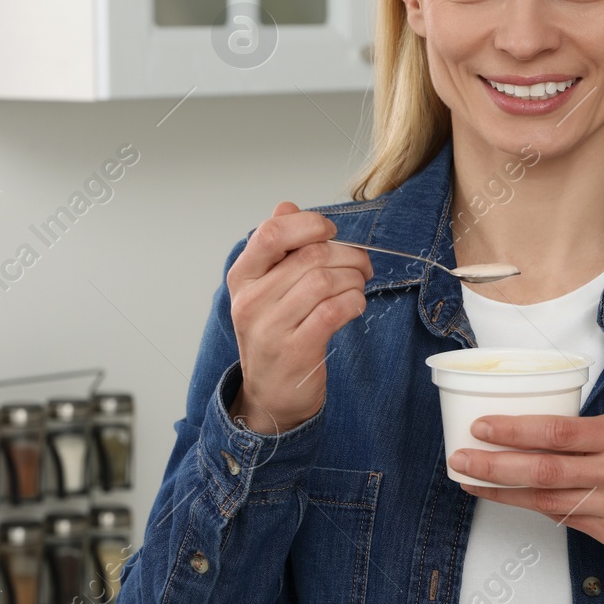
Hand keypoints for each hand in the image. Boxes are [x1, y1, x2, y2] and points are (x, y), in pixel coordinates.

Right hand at [225, 201, 372, 434]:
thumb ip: (278, 248)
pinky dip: (354, 302)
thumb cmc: (274, 335)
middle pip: (309, 257)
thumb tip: (287, 207)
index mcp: (242, 277)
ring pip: (325, 281)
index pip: (272, 233)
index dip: (309, 224)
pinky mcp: (296, 351)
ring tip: (358, 285)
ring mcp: (271, 328)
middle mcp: (251, 301)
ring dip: (354, 279)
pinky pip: (334, 311)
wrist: (269, 396)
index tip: (329, 232)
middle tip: (361, 264)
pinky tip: (355, 305)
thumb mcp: (266, 289)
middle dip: (347, 255)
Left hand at [448, 413, 603, 560]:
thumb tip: (534, 431)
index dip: (515, 430)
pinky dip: (538, 507)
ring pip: (547, 502)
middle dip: (495, 465)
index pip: (558, 432)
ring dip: (504, 492)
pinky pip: (566, 521)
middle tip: (460, 459)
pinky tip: (514, 498)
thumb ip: (590, 433)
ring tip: (471, 481)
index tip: (481, 426)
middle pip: (544, 471)